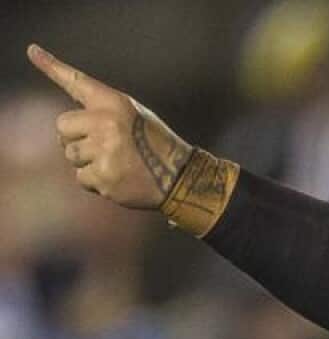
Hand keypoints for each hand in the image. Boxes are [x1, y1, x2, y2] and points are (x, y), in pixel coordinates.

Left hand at [27, 44, 191, 208]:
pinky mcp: (103, 176)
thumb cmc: (154, 145)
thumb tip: (63, 125)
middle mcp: (106, 123)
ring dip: (86, 161)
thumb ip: (101, 112)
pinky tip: (116, 178)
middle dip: (75, 138)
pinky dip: (94, 181)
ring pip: (70, 154)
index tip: (32, 51)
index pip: (76, 81)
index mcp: (114, 103)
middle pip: (61, 127)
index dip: (51, 65)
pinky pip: (80, 177)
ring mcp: (104, 150)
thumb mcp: (133, 116)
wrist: (180, 177)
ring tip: (115, 163)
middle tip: (102, 147)